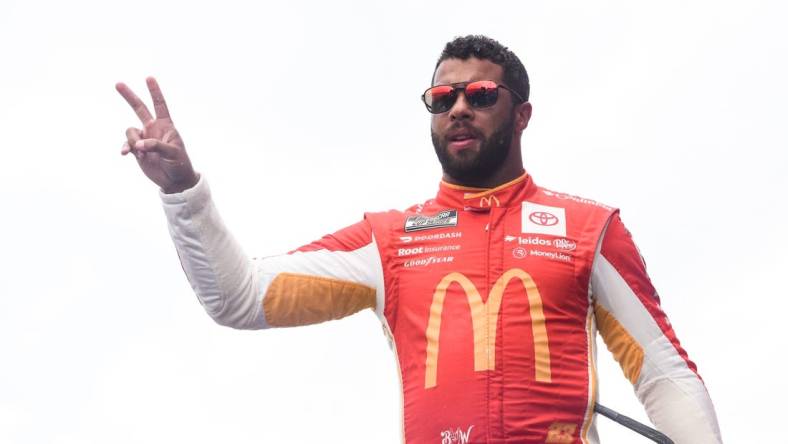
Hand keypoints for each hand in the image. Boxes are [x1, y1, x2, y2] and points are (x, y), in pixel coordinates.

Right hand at [116, 77, 197, 193]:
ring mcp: (144, 138)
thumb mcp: (173, 153)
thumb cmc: (179, 164)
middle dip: (129, 96)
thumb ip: (156, 146)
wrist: (174, 180)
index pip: (160, 105)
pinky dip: (126, 147)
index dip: (155, 91)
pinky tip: (126, 153)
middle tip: (118, 83)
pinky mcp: (137, 150)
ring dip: (133, 141)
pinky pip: (127, 144)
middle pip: (139, 108)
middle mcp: (153, 129)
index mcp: (166, 126)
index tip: (149, 77)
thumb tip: (139, 145)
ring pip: (130, 131)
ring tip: (143, 153)